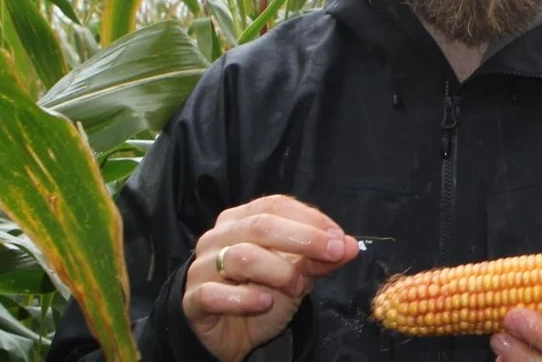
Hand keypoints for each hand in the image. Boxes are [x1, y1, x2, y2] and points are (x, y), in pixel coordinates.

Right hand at [182, 194, 359, 361]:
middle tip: (333, 254)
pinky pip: (216, 293)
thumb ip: (319, 259)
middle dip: (304, 238)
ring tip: (297, 287)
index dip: (310, 219)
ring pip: (241, 256)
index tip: (338, 238)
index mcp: (240, 220)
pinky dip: (246, 298)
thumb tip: (349, 245)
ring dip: (278, 271)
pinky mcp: (192, 300)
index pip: (275, 205)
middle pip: (260, 226)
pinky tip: (264, 303)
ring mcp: (202, 267)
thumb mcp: (297, 276)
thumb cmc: (261, 295)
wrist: (230, 336)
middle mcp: (217, 237)